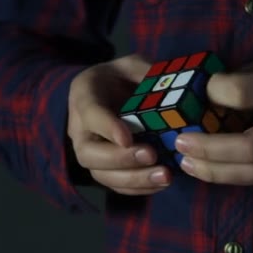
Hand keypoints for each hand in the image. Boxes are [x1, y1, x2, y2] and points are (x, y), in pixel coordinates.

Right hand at [67, 54, 171, 194]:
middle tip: (151, 155)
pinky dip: (138, 188)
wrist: (107, 94)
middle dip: (120, 159)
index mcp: (85, 95)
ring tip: (164, 175)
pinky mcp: (103, 168)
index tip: (128, 138)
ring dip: (133, 179)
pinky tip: (161, 183)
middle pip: (89, 153)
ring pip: (101, 174)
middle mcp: (80, 128)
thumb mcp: (132, 65)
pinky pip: (115, 185)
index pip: (90, 114)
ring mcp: (90, 151)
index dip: (107, 127)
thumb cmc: (119, 78)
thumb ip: (147, 72)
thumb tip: (172, 86)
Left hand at [175, 43, 252, 184]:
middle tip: (179, 143)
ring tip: (187, 163)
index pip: (241, 94)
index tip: (206, 88)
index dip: (215, 91)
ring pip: (251, 173)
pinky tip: (212, 169)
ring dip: (213, 171)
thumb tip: (219, 88)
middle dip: (204, 149)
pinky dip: (232, 176)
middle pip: (243, 149)